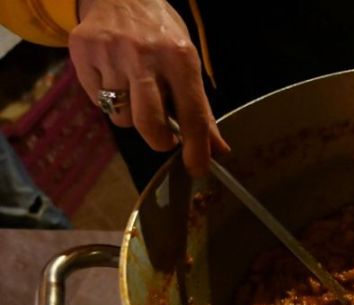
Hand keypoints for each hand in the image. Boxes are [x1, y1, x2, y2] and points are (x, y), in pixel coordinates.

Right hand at [70, 0, 229, 176]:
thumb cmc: (160, 34)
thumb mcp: (187, 62)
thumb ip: (200, 108)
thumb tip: (217, 149)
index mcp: (179, 58)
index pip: (192, 114)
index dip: (196, 148)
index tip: (197, 169)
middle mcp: (144, 55)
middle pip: (149, 123)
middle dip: (159, 141)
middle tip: (165, 139)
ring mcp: (110, 54)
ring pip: (122, 116)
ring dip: (132, 116)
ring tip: (137, 93)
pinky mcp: (83, 53)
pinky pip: (98, 100)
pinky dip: (109, 99)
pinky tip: (115, 78)